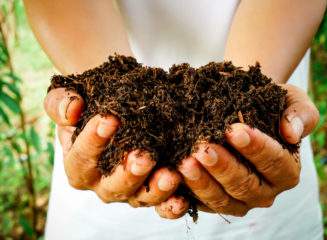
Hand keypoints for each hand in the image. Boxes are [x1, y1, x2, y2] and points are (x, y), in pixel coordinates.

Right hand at [44, 88, 188, 218]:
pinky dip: (172, 205)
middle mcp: (102, 184)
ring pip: (140, 198)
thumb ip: (60, 103)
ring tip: (170, 175)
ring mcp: (130, 191)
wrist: (117, 109)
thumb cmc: (91, 105)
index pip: (82, 157)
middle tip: (143, 157)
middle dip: (129, 173)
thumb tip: (71, 110)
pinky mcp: (152, 192)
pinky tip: (184, 198)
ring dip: (156, 189)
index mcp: (79, 165)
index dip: (93, 141)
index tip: (109, 120)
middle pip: (113, 186)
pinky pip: (161, 205)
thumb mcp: (69, 99)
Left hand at [156, 84, 318, 216]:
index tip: (234, 130)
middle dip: (223, 166)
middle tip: (204, 148)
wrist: (243, 110)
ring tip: (185, 162)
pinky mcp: (215, 202)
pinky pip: (200, 203)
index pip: (274, 162)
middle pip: (245, 184)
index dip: (255, 147)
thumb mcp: (292, 100)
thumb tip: (292, 133)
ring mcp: (240, 201)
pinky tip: (173, 177)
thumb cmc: (269, 105)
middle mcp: (265, 191)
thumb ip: (300, 114)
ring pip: (222, 199)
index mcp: (286, 170)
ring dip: (202, 182)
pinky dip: (186, 193)